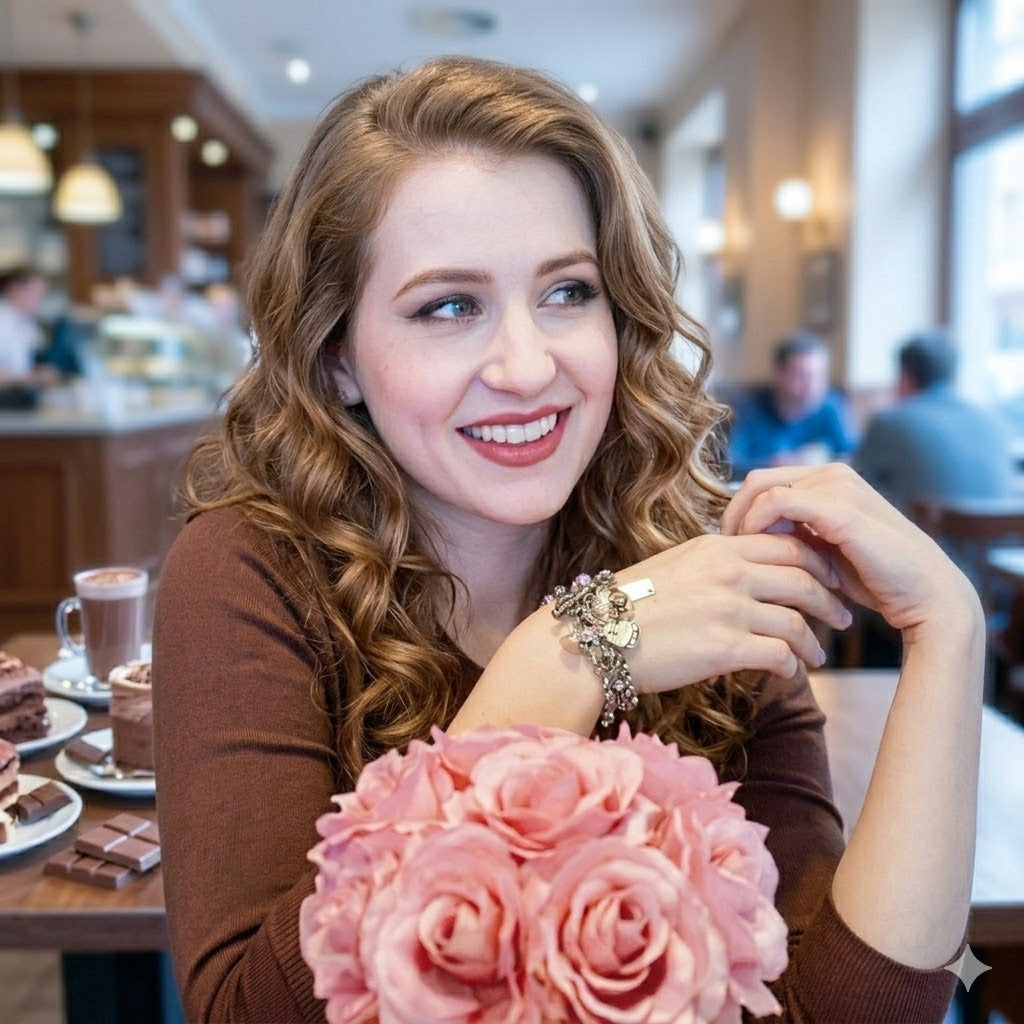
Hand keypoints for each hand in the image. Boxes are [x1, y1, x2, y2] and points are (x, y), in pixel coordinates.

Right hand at [615, 530, 850, 693]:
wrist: (596, 637)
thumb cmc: (627, 607)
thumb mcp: (674, 566)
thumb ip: (713, 564)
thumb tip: (743, 572)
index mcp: (716, 547)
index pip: (787, 544)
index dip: (818, 562)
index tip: (828, 579)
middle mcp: (728, 572)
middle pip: (803, 578)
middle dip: (830, 599)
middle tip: (842, 616)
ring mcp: (728, 609)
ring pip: (797, 620)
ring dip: (814, 641)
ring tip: (817, 655)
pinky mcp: (725, 648)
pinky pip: (780, 654)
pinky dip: (792, 664)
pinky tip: (790, 671)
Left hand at [720, 463, 979, 636]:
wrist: (924, 594)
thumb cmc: (875, 578)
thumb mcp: (825, 550)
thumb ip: (795, 534)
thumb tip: (750, 537)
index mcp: (830, 480)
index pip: (765, 482)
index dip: (740, 510)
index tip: (728, 544)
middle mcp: (833, 474)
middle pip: (757, 481)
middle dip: (733, 513)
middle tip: (723, 549)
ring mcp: (838, 487)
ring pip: (762, 488)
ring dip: (742, 520)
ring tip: (736, 553)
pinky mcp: (840, 509)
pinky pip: (777, 502)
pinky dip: (756, 523)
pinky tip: (754, 550)